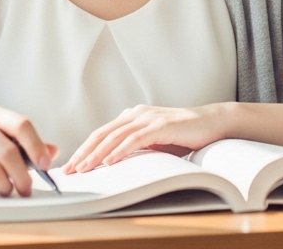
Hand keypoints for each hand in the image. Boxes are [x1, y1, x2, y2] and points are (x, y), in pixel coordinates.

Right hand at [0, 105, 57, 197]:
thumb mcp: (0, 141)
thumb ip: (26, 146)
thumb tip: (53, 151)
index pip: (20, 125)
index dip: (36, 146)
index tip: (45, 165)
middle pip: (8, 151)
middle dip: (22, 175)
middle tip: (26, 188)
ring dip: (4, 185)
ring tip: (6, 190)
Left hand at [65, 104, 228, 173]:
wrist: (212, 123)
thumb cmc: (185, 134)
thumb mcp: (155, 141)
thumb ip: (137, 145)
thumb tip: (115, 160)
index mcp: (133, 116)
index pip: (102, 133)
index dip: (85, 148)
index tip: (72, 165)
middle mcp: (137, 114)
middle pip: (103, 133)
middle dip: (84, 152)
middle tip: (69, 169)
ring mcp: (149, 118)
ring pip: (115, 136)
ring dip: (97, 154)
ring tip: (84, 168)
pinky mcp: (161, 126)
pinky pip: (135, 139)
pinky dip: (120, 150)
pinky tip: (109, 161)